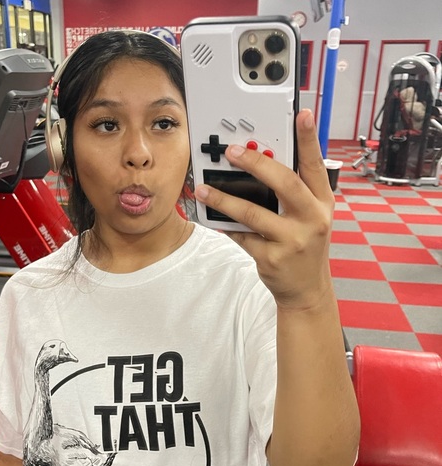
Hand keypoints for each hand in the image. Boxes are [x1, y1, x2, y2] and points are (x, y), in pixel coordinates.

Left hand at [194, 109, 334, 310]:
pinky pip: (241, 236)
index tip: (302, 114)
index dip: (309, 139)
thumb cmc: (304, 245)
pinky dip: (225, 226)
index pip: (316, 166)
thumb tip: (260, 165)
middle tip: (232, 151)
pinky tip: (212, 218)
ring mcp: (292, 240)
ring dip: (225, 199)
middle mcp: (312, 219)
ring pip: (253, 213)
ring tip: (206, 189)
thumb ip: (294, 194)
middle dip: (256, 163)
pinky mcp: (271, 258)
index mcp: (322, 203)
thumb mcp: (310, 218)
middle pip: (284, 183)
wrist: (306, 289)